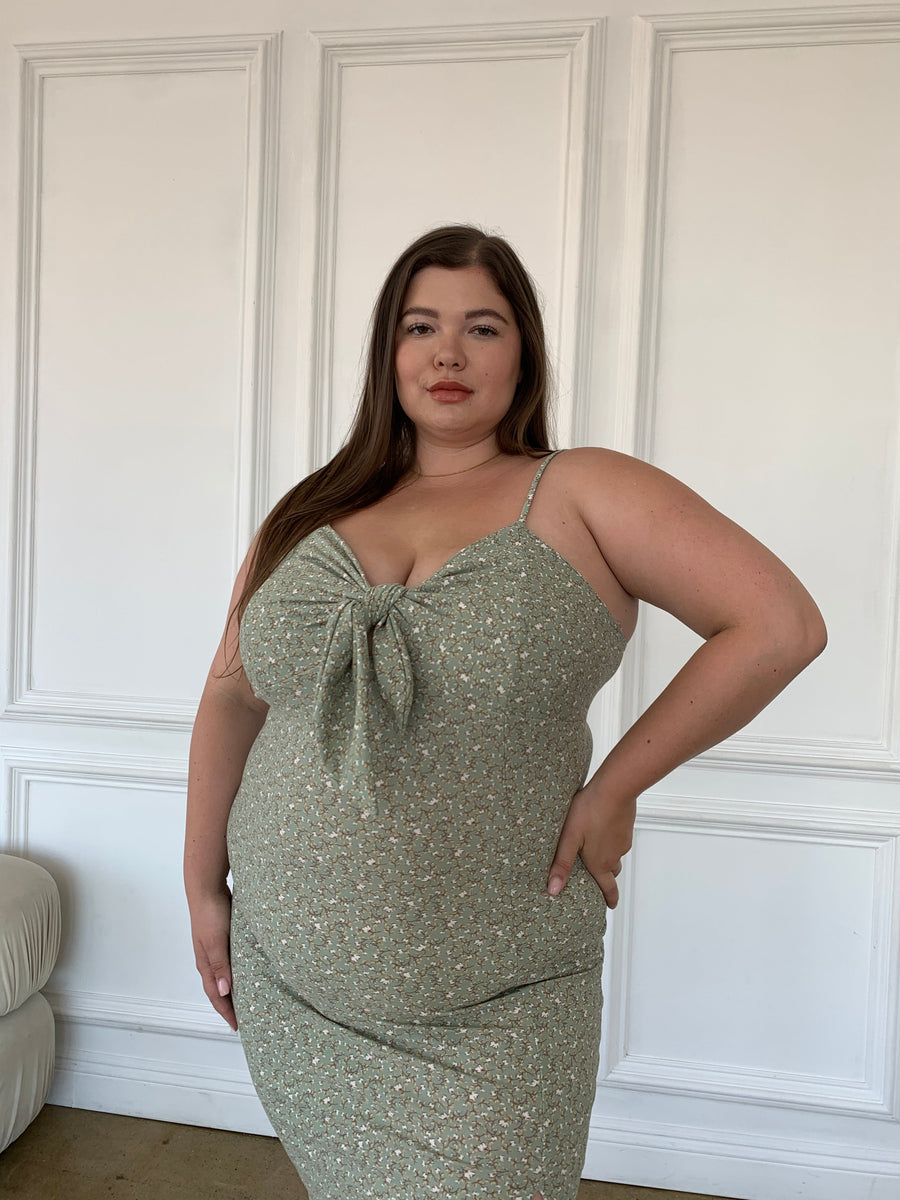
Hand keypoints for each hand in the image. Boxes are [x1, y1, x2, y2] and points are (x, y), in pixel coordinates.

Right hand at [188, 885, 237, 1030]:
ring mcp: (216, 947)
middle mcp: (209, 958)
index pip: (215, 995)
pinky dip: (238, 970)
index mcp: (205, 963)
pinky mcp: (224, 936)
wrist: (207, 887)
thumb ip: (221, 966)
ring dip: (235, 987)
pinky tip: (250, 969)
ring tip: (249, 998)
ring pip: (226, 974)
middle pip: (219, 988)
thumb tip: (224, 993)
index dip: (226, 1012)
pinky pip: (231, 959)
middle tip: (245, 1018)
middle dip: (230, 1005)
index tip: (237, 1027)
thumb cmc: (210, 914)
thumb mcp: (216, 942)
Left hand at [546, 785, 635, 907]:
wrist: (615, 789)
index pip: (608, 888)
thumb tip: (553, 889)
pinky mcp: (626, 827)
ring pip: (615, 855)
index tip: (611, 905)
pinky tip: (601, 829)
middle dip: (604, 876)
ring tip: (594, 849)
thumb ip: (561, 864)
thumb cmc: (590, 811)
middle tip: (596, 876)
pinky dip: (611, 840)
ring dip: (607, 856)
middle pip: (611, 872)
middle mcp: (614, 855)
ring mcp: (622, 841)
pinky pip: (618, 840)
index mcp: (600, 863)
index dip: (610, 898)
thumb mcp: (569, 838)